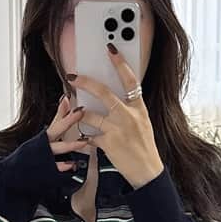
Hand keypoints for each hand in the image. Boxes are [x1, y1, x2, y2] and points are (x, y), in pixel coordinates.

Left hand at [67, 74, 161, 188]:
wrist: (147, 171)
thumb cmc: (145, 147)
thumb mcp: (143, 122)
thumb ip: (130, 109)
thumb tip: (114, 96)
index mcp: (139, 108)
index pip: (130, 80)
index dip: (120, 63)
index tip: (111, 50)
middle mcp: (128, 116)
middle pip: (104, 92)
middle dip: (86, 82)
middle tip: (73, 77)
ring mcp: (118, 129)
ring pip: (90, 115)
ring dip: (78, 113)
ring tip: (74, 111)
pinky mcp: (108, 143)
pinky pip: (90, 136)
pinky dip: (84, 137)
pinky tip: (81, 138)